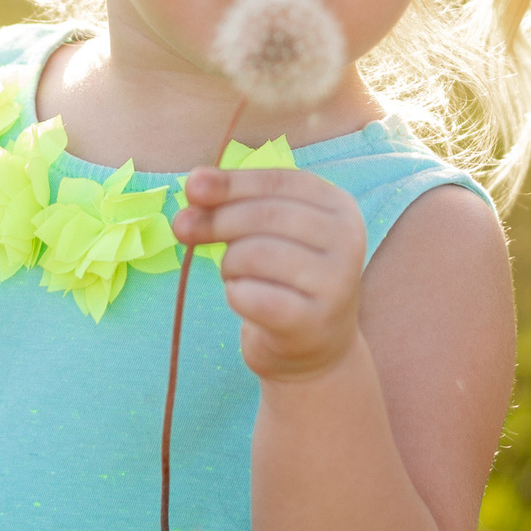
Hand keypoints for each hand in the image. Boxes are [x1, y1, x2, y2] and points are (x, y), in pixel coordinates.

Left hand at [174, 166, 366, 382]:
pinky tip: (241, 297)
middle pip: (266, 215)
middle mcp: (347, 241)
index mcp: (339, 207)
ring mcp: (336, 284)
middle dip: (216, 220)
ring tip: (233, 275)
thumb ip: (234, 203)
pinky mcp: (313, 323)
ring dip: (229, 263)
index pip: (279, 181)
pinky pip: (253, 297)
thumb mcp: (268, 231)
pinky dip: (235, 293)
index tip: (191, 187)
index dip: (231, 182)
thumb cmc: (284, 278)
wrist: (316, 348)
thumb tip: (194, 184)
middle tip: (183, 229)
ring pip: (256, 254)